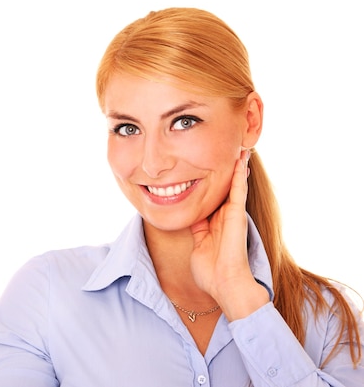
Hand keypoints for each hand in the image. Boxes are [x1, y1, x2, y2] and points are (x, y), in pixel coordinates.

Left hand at [189, 150, 268, 319]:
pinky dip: (239, 174)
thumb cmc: (211, 272)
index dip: (207, 183)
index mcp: (214, 223)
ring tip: (238, 147)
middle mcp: (224, 216)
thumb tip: (190, 217)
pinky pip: (238, 189)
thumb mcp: (198, 246)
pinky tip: (241, 158)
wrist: (224, 285)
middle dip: (224, 170)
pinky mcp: (237, 214)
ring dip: (235, 167)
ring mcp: (232, 214)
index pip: (211, 198)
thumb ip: (196, 230)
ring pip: (234, 184)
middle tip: (226, 148)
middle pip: (223, 187)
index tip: (204, 167)